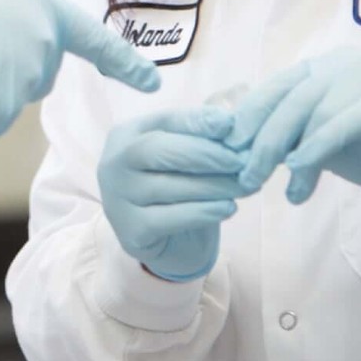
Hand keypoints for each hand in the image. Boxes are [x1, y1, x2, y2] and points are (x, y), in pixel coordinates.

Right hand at [0, 0, 160, 140]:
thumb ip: (6, 23)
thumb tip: (0, 52)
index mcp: (41, 6)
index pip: (93, 39)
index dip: (123, 61)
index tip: (152, 84)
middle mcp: (43, 42)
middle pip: (38, 72)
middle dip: (12, 71)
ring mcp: (26, 78)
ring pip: (8, 95)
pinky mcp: (6, 111)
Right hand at [98, 108, 244, 281]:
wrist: (165, 239)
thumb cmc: (177, 186)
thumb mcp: (185, 156)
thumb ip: (200, 138)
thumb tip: (228, 123)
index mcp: (128, 133)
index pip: (164, 121)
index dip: (197, 121)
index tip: (229, 124)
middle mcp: (114, 161)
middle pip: (158, 150)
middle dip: (205, 153)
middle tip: (242, 160)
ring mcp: (118, 197)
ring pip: (169, 187)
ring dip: (214, 186)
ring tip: (246, 186)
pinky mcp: (131, 230)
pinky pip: (171, 218)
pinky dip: (203, 212)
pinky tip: (228, 208)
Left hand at [227, 47, 360, 204]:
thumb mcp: (320, 140)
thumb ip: (287, 134)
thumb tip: (236, 144)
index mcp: (325, 65)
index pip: (278, 86)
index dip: (250, 117)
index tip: (229, 149)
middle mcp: (346, 62)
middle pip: (291, 99)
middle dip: (263, 140)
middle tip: (248, 177)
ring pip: (315, 113)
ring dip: (291, 155)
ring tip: (286, 190)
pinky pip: (343, 123)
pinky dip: (317, 148)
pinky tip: (301, 172)